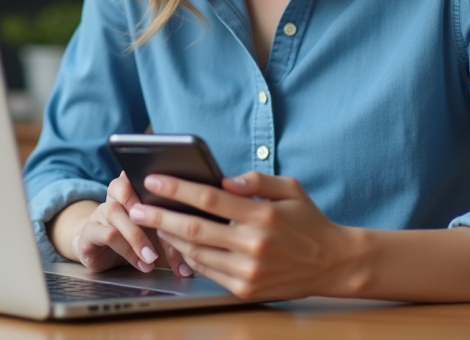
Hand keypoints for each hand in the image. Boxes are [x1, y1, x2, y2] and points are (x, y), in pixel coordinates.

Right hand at [72, 172, 191, 276]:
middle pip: (122, 187)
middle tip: (161, 227)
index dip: (149, 177)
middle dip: (142, 207)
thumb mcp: (158, 238)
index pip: (138, 173)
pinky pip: (107, 234)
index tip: (164, 188)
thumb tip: (192, 267)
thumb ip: (175, 244)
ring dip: (136, 237)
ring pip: (115, 213)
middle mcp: (114, 195)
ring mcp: (100, 212)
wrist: (99, 250)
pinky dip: (126, 250)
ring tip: (152, 257)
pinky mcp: (89, 232)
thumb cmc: (134, 237)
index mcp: (132, 187)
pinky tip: (140, 263)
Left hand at [127, 171, 359, 299]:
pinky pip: (208, 272)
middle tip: (136, 207)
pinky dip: (189, 257)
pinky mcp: (246, 289)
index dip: (177, 188)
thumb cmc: (308, 221)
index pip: (208, 199)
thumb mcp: (290, 189)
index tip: (153, 181)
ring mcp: (248, 270)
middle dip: (159, 216)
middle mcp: (253, 244)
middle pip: (193, 228)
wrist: (333, 264)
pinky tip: (178, 243)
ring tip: (153, 223)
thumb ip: (257, 180)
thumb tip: (225, 180)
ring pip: (196, 252)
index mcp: (262, 215)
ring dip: (170, 237)